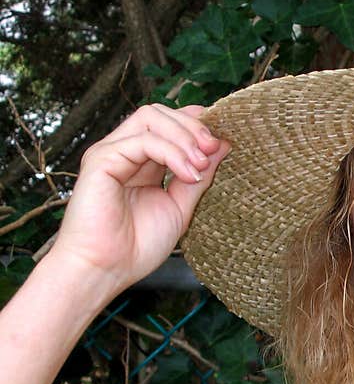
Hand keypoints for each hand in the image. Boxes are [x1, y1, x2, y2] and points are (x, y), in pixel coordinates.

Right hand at [50, 104, 229, 291]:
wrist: (106, 270)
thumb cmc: (138, 246)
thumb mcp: (180, 207)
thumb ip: (198, 176)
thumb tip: (222, 145)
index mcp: (143, 162)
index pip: (169, 123)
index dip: (196, 122)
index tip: (222, 138)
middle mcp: (125, 152)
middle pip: (159, 113)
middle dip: (193, 126)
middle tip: (214, 148)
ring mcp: (111, 153)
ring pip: (150, 117)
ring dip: (184, 136)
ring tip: (201, 164)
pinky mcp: (101, 160)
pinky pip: (141, 140)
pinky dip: (171, 152)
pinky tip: (187, 174)